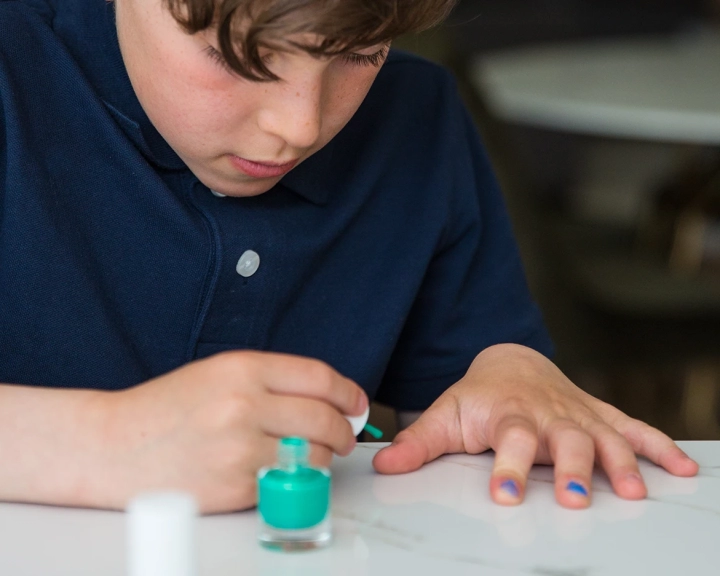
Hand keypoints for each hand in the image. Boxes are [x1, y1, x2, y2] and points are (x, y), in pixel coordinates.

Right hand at [93, 351, 365, 512]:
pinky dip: (295, 479)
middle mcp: (243, 404)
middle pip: (323, 416)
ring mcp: (240, 448)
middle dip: (344, 429)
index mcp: (241, 369)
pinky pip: (287, 483)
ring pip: (312, 454)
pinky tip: (286, 472)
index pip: (318, 376)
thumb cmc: (165, 410)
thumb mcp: (217, 375)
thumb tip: (325, 397)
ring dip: (324, 457)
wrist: (113, 447)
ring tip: (314, 454)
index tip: (355, 403)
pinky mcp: (236, 486)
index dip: (347, 392)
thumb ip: (271, 382)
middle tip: (344, 435)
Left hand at [373, 343, 698, 508]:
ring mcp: (577, 415)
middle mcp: (547, 415)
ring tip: (631, 492)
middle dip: (571, 467)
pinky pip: (634, 429)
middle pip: (564, 440)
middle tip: (574, 497)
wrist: (510, 361)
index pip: (510, 441)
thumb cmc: (478, 396)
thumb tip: (382, 466)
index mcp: (508, 415)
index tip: (505, 495)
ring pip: (603, 437)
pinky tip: (681, 469)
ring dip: (619, 463)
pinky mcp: (598, 416)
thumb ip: (418, 443)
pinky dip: (658, 447)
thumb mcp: (446, 414)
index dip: (509, 468)